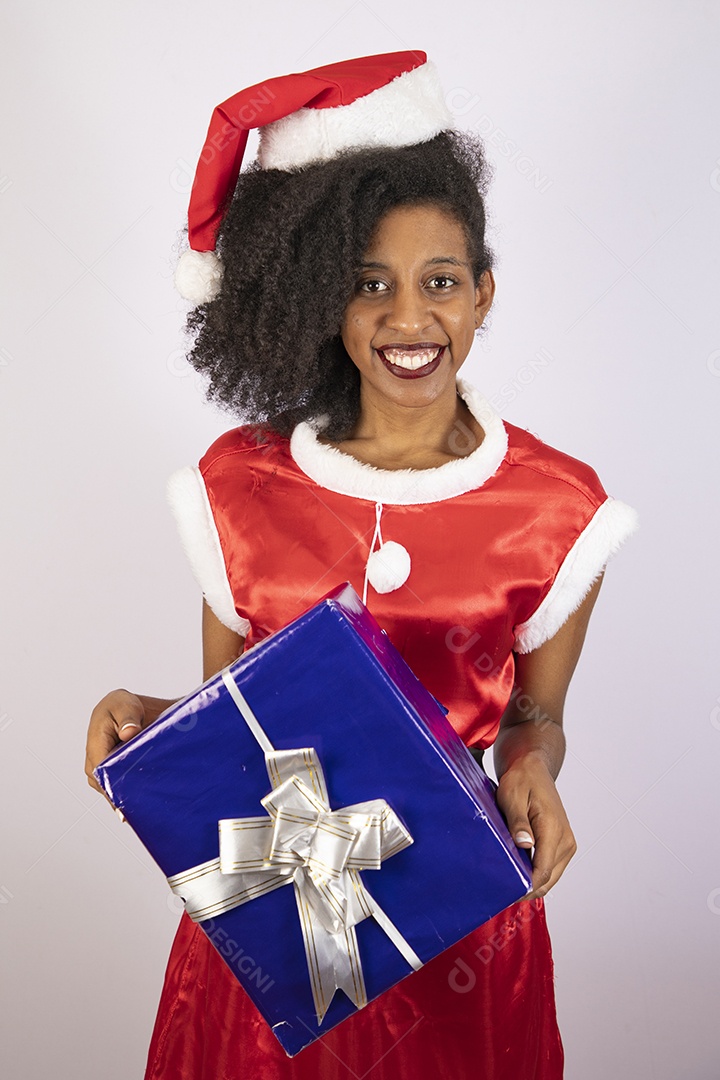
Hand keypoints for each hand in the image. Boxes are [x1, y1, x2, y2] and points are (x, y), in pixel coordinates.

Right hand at [85, 689, 145, 795]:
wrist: (124, 710)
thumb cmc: (122, 706)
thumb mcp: (125, 705)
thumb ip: (128, 718)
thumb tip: (129, 732)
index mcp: (95, 744)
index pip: (103, 772)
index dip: (116, 785)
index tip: (131, 794)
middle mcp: (93, 761)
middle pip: (106, 786)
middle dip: (123, 794)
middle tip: (142, 802)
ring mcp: (99, 770)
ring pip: (110, 790)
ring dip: (125, 795)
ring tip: (143, 801)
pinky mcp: (108, 774)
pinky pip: (115, 788)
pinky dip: (126, 792)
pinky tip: (140, 798)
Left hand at [495, 754, 576, 899]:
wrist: (533, 768)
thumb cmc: (521, 779)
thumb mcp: (512, 796)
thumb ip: (518, 822)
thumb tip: (524, 845)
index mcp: (553, 829)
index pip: (543, 871)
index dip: (526, 887)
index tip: (507, 894)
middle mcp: (565, 840)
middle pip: (548, 879)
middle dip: (527, 890)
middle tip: (501, 893)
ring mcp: (567, 843)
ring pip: (550, 877)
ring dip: (532, 883)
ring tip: (507, 884)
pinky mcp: (563, 844)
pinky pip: (550, 867)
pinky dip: (536, 874)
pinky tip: (518, 872)